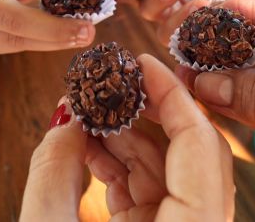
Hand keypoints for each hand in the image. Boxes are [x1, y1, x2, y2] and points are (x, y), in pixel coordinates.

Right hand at [20, 54, 233, 220]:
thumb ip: (54, 171)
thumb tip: (66, 118)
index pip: (200, 147)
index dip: (173, 96)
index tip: (142, 63)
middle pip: (192, 154)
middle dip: (150, 112)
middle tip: (116, 80)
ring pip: (167, 170)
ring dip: (126, 136)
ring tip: (88, 110)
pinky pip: (148, 191)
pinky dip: (118, 164)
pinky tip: (86, 143)